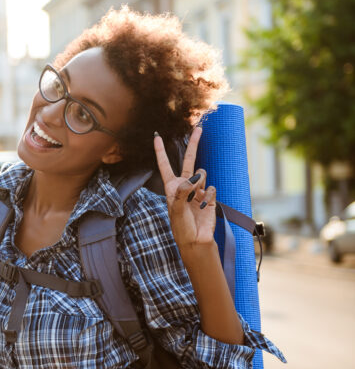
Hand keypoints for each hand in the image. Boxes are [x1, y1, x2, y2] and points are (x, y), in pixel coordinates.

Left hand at [153, 127, 216, 251]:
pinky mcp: (209, 196)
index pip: (165, 165)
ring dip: (200, 182)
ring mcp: (198, 190)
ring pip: (202, 173)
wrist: (196, 240)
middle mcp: (184, 185)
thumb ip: (183, 191)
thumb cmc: (181, 227)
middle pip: (189, 160)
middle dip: (193, 144)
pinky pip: (211, 188)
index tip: (157, 136)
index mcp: (171, 187)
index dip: (160, 150)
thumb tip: (196, 177)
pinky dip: (208, 196)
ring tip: (196, 199)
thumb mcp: (176, 210)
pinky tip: (204, 207)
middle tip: (198, 128)